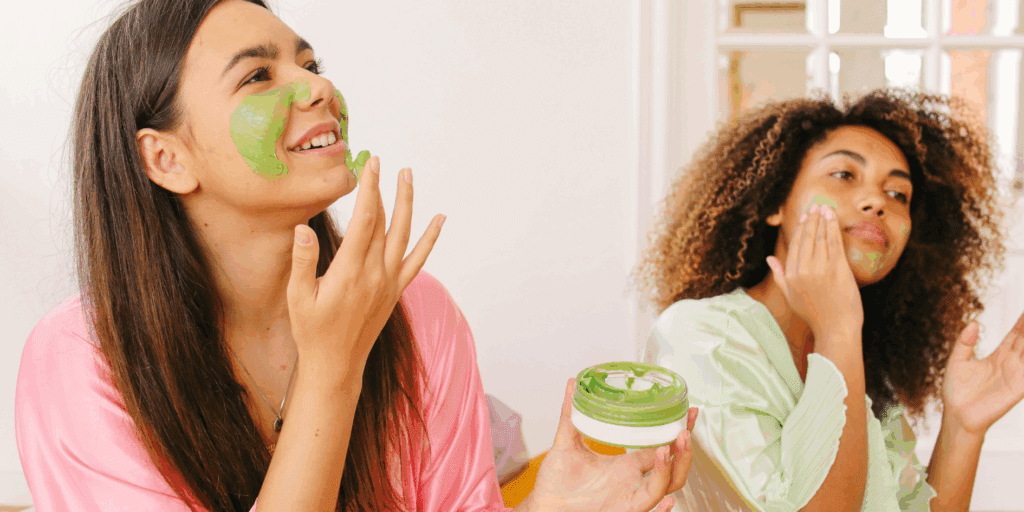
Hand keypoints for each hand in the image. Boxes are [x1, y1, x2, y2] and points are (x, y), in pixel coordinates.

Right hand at [286, 156, 443, 379]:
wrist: (337, 364)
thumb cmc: (312, 331)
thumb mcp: (298, 298)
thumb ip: (303, 262)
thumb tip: (303, 229)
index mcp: (350, 272)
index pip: (364, 220)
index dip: (368, 190)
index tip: (369, 165)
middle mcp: (375, 274)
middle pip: (385, 222)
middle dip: (384, 189)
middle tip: (382, 161)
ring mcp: (389, 282)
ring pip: (404, 235)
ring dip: (408, 204)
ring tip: (408, 176)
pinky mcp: (396, 290)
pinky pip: (418, 259)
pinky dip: (430, 238)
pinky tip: (440, 219)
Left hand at [524, 379, 697, 511]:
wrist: (545, 505)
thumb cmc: (557, 482)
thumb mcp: (566, 442)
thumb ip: (571, 414)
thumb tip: (572, 384)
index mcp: (628, 465)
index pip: (662, 447)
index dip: (676, 432)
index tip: (685, 413)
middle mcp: (633, 481)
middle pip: (673, 469)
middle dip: (684, 450)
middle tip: (686, 428)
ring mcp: (630, 498)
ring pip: (665, 487)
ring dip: (672, 468)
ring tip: (669, 448)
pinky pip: (646, 510)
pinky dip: (660, 510)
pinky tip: (667, 500)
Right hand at [766, 203, 862, 337]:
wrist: (836, 327)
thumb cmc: (814, 313)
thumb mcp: (790, 296)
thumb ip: (779, 275)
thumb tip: (769, 258)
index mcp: (791, 275)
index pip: (795, 244)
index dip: (800, 228)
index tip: (804, 216)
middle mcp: (803, 269)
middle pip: (807, 237)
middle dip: (811, 219)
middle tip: (815, 206)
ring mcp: (821, 268)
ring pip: (820, 237)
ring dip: (822, 219)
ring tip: (824, 207)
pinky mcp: (837, 268)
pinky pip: (834, 242)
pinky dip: (833, 227)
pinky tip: (833, 218)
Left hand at [941, 313, 1023, 435]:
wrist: (956, 414)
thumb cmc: (956, 391)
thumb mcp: (957, 361)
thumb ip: (965, 342)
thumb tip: (974, 323)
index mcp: (997, 357)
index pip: (1015, 336)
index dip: (1022, 323)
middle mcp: (1010, 364)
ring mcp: (1016, 375)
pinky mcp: (1018, 388)